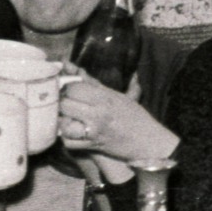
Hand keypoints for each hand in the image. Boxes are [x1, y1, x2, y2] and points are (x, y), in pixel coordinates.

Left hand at [57, 73, 178, 164]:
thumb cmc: (134, 116)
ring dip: (63, 121)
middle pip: (65, 104)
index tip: (69, 91)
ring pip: (64, 124)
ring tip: (68, 119)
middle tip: (66, 105)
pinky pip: (69, 142)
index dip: (68, 88)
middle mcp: (98, 113)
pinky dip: (67, 138)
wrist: (148, 142)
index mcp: (105, 97)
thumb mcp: (115, 94)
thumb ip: (91, 81)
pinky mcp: (92, 146)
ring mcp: (94, 131)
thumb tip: (69, 64)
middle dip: (62, 104)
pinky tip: (73, 133)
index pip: (74, 87)